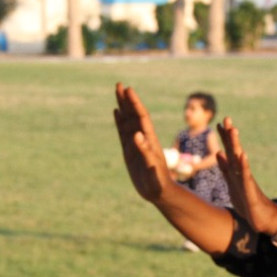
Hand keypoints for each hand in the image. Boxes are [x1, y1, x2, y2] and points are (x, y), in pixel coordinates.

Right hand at [114, 83, 174, 202]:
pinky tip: (117, 112)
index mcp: (150, 140)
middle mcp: (143, 138)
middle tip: (119, 84)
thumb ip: (145, 151)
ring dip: (122, 107)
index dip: (135, 103)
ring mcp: (136, 143)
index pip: (142, 117)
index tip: (128, 90)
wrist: (159, 192)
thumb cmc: (158, 181)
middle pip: (134, 114)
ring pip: (128, 121)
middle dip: (127, 100)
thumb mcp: (152, 167)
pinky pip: (123, 132)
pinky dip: (119, 121)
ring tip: (117, 92)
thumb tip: (137, 135)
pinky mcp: (130, 150)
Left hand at [216, 116, 276, 235]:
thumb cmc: (247, 202)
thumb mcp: (232, 183)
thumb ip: (225, 168)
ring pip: (240, 160)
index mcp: (236, 171)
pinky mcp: (250, 190)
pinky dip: (243, 165)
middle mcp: (242, 172)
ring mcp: (246, 180)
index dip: (224, 137)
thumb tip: (218, 153)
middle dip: (230, 135)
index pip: (229, 151)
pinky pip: (246, 176)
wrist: (263, 219)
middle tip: (227, 118)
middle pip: (234, 151)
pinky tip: (242, 155)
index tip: (219, 122)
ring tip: (233, 130)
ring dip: (236, 145)